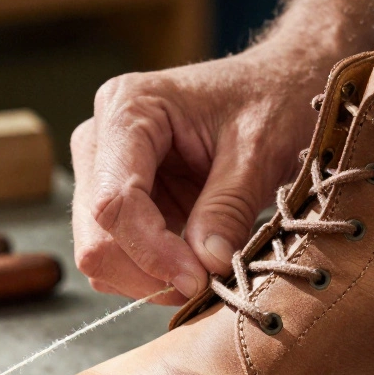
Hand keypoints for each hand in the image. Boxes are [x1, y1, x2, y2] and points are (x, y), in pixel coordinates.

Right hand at [70, 45, 327, 304]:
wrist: (278, 89)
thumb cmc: (271, 101)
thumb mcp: (260, 151)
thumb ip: (229, 207)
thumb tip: (205, 264)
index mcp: (128, 109)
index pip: (113, 200)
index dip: (150, 252)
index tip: (199, 279)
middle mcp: (101, 139)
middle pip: (96, 233)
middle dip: (147, 272)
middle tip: (205, 286)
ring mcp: (103, 172)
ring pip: (99, 253)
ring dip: (149, 279)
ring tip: (205, 273)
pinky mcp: (118, 201)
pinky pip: (117, 257)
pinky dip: (151, 275)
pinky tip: (193, 263)